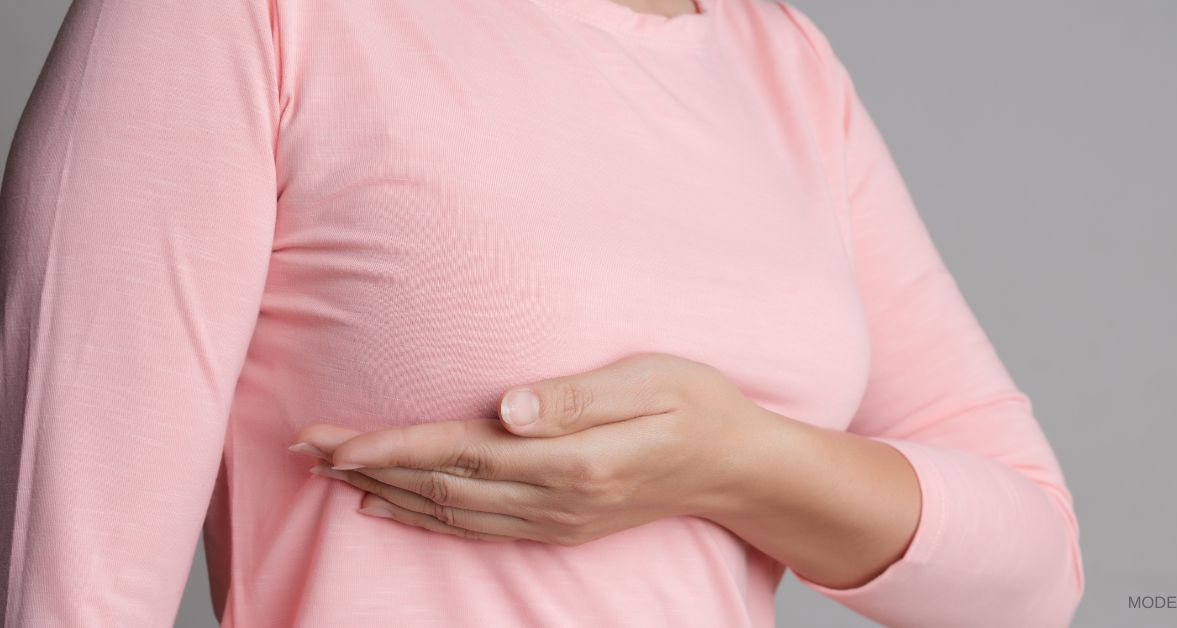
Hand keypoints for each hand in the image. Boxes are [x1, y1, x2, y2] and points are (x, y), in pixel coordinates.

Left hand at [288, 352, 764, 545]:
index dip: (391, 448)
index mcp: (573, 461)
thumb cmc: (698, 407)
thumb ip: (578, 397)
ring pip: (448, 512)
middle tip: (304, 447)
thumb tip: (507, 407)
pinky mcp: (557, 525)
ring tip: (330, 472)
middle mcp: (555, 501)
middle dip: (368, 468)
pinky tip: (389, 509)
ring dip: (384, 493)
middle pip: (440, 486)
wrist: (735, 468)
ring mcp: (554, 521)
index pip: (460, 452)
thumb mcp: (652, 382)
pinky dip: (422, 518)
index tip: (334, 441)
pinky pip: (473, 528)